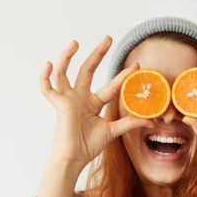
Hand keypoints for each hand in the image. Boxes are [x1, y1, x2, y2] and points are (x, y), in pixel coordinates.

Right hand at [40, 36, 152, 170]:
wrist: (75, 157)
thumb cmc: (89, 145)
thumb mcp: (113, 131)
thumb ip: (130, 123)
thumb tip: (152, 121)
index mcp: (94, 103)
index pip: (111, 86)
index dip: (123, 76)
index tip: (136, 65)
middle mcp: (80, 97)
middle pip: (88, 70)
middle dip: (98, 54)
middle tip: (109, 38)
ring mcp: (68, 99)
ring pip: (65, 72)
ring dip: (67, 57)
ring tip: (75, 42)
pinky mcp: (59, 104)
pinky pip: (47, 88)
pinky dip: (45, 76)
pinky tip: (49, 64)